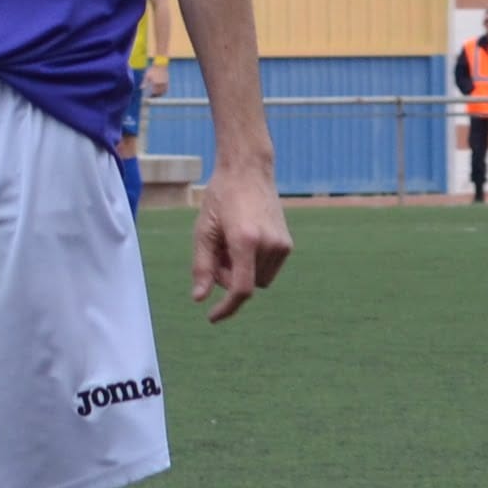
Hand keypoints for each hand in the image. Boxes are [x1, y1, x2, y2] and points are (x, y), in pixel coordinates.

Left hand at [189, 159, 291, 321]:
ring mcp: (282, 245)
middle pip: (246, 285)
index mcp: (246, 241)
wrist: (249, 171)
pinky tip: (244, 240)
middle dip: (227, 277)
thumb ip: (202, 266)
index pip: (241, 289)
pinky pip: (268, 269)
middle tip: (216, 250)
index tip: (212, 317)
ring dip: (241, 271)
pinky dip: (253, 264)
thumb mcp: (204, 230)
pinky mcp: (287, 244)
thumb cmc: (221, 197)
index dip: (227, 308)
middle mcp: (269, 244)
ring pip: (259, 280)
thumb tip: (199, 298)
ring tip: (230, 242)